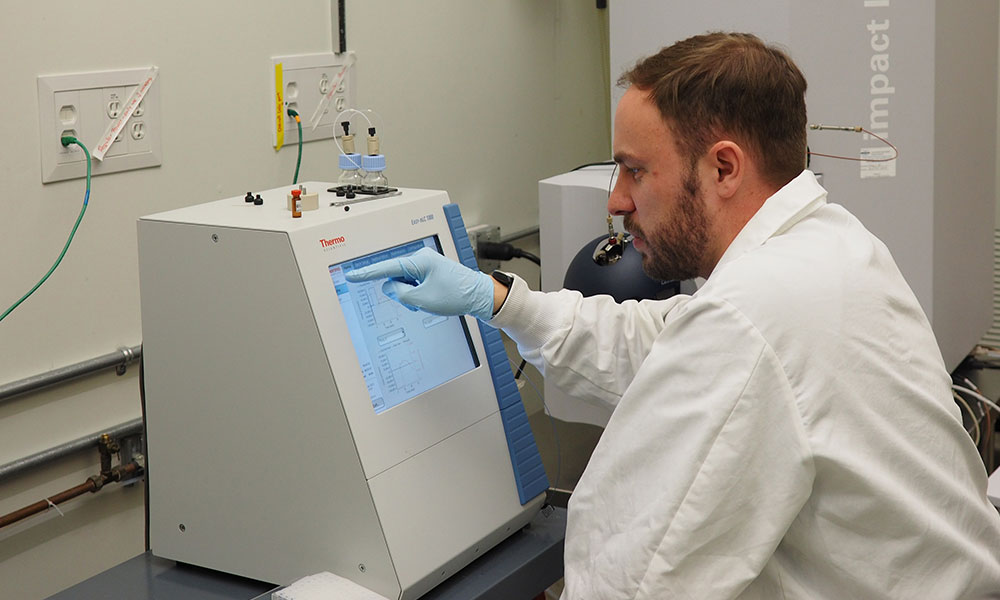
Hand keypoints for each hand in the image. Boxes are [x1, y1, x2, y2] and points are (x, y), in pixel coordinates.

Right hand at [345, 247, 495, 320]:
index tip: (351, 275)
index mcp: (418, 261)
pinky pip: (415, 282)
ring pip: (405, 282)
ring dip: (411, 295)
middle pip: (396, 277)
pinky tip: (431, 298)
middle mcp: (421, 258)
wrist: (479, 296)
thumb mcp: (421, 299)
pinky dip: (418, 293)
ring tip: (428, 301)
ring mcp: (426, 264)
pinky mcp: (431, 271)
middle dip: (401, 293)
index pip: (386, 268)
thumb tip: (390, 287)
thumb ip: (399, 293)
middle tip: (418, 303)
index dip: (367, 274)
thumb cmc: (456, 295)